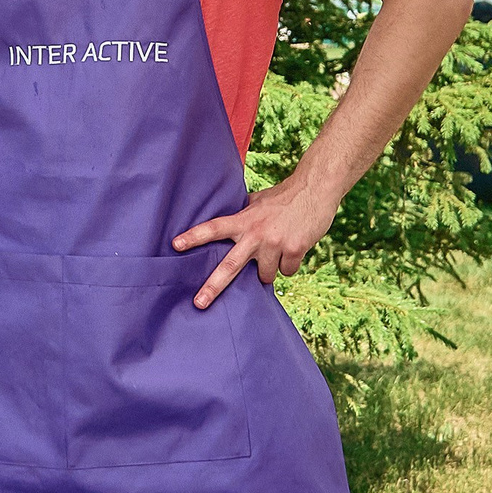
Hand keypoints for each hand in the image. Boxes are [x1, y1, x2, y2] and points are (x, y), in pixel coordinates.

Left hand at [171, 175, 338, 308]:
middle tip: (199, 303)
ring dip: (270, 269)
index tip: (175, 245)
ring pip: (265, 275)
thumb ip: (244, 215)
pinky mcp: (294, 250)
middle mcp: (256, 233)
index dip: (194, 237)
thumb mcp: (258, 202)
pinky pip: (287, 271)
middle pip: (230, 265)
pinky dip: (290, 264)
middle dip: (213, 286)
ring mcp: (274, 243)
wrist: (316, 189)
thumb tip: (230, 228)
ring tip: (279, 248)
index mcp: (244, 219)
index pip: (214, 228)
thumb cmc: (285, 196)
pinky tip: (295, 246)